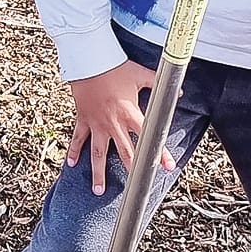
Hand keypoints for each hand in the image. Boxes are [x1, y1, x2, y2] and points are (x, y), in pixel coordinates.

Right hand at [66, 60, 175, 195]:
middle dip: (132, 169)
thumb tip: (178, 92)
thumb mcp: (139, 74)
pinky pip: (78, 138)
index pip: (148, 136)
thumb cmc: (114, 67)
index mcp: (129, 113)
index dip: (159, 152)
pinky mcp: (83, 119)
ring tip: (99, 190)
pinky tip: (72, 164)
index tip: (166, 166)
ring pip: (97, 153)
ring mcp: (97, 123)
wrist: (88, 61)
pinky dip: (74, 151)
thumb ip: (158, 85)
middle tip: (136, 186)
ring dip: (98, 172)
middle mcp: (113, 123)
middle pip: (124, 152)